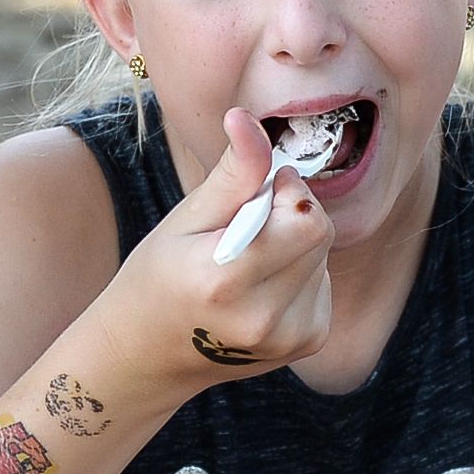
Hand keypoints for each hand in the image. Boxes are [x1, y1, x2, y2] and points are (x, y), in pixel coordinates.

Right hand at [108, 108, 334, 384]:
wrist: (149, 355)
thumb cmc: (157, 277)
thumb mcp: (184, 218)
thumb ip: (230, 174)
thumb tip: (247, 118)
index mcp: (226, 281)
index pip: (306, 216)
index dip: (285, 193)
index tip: (251, 197)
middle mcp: (264, 318)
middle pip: (321, 232)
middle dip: (290, 216)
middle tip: (245, 230)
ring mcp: (289, 338)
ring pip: (324, 256)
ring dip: (295, 247)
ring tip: (248, 265)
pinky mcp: (307, 343)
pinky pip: (323, 283)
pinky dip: (300, 275)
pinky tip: (261, 288)